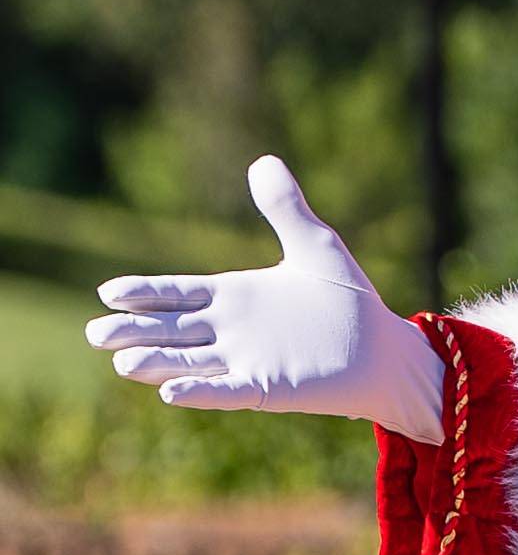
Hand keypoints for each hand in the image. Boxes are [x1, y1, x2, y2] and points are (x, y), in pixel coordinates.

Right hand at [87, 156, 446, 445]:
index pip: (178, 293)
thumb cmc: (350, 302)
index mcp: (234, 295)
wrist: (385, 351)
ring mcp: (246, 360)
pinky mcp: (268, 388)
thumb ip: (286, 208)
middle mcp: (231, 330)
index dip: (144, 294)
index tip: (107, 293)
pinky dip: (202, 392)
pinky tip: (171, 393)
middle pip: (170, 330)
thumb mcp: (316, 246)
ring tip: (122, 364)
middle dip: (134, 332)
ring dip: (157, 363)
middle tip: (94, 335)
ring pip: (189, 363)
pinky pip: (227, 390)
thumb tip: (263, 161)